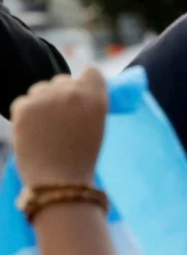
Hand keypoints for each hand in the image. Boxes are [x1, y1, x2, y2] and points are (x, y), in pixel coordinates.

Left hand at [10, 68, 107, 185]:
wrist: (59, 182)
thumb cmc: (82, 157)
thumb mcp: (97, 124)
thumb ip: (88, 104)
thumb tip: (76, 95)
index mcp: (96, 96)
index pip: (91, 72)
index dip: (86, 85)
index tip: (82, 100)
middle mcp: (71, 91)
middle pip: (63, 80)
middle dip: (61, 95)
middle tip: (61, 119)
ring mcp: (45, 97)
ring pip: (40, 89)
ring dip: (42, 102)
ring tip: (45, 127)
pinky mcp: (22, 107)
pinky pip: (23, 102)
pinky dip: (26, 114)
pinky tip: (32, 131)